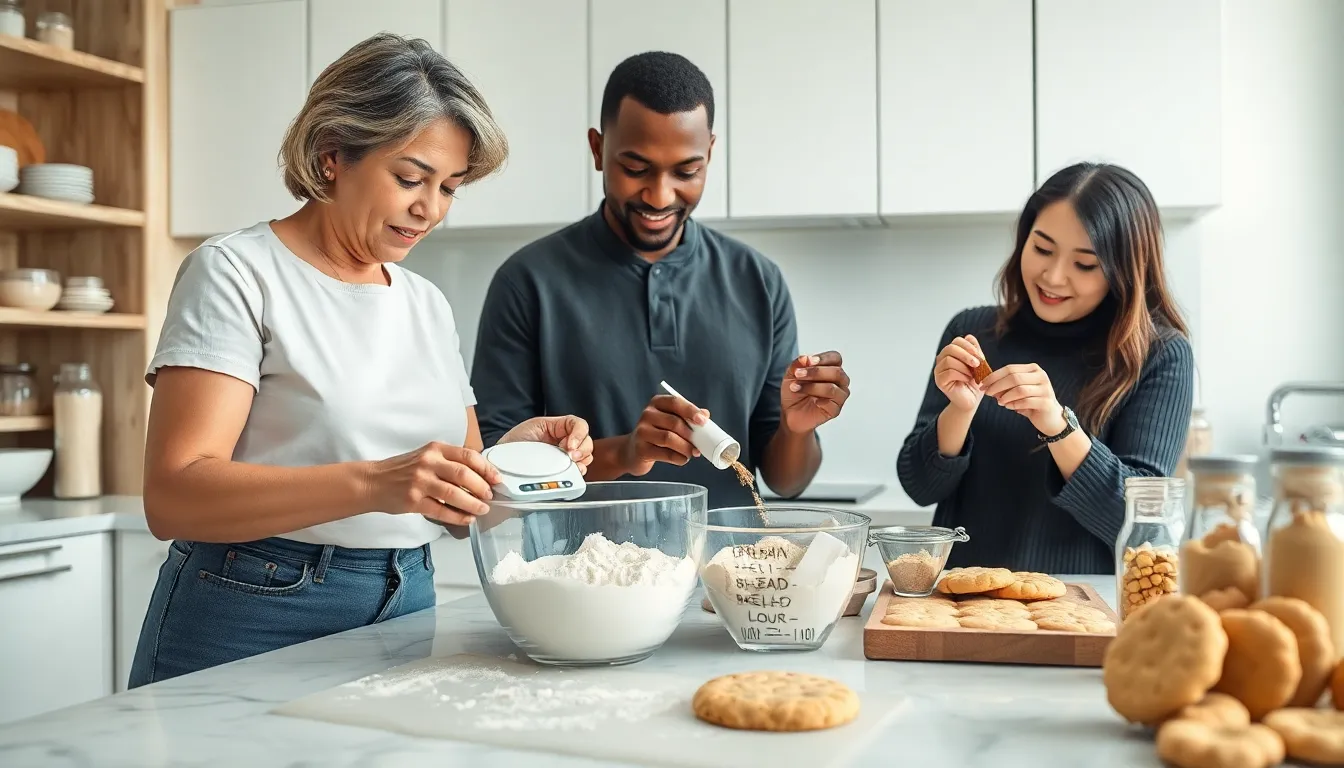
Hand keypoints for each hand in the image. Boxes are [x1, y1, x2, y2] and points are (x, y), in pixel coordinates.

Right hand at [365, 442, 501, 525]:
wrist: (373, 482)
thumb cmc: (402, 470)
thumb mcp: (426, 456)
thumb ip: (449, 462)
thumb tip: (480, 476)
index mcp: (435, 449)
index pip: (468, 456)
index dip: (486, 468)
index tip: (496, 479)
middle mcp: (428, 463)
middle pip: (464, 475)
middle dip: (482, 487)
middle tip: (490, 496)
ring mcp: (420, 482)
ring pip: (454, 494)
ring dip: (473, 504)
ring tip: (482, 509)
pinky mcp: (413, 501)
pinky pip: (441, 511)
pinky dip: (457, 517)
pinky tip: (466, 520)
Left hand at [499, 415, 593, 474]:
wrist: (499, 461)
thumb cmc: (513, 442)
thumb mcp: (532, 428)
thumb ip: (548, 432)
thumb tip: (564, 447)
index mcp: (558, 428)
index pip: (579, 425)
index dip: (579, 434)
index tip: (569, 446)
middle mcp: (564, 442)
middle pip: (586, 442)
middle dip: (582, 450)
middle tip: (571, 457)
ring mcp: (564, 458)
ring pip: (585, 458)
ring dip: (581, 463)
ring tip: (572, 467)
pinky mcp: (561, 473)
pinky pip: (575, 474)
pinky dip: (576, 475)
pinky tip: (570, 476)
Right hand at [621, 394, 709, 475]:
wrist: (633, 451)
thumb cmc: (658, 434)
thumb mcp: (671, 421)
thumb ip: (687, 417)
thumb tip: (705, 415)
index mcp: (657, 403)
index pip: (675, 402)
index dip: (690, 410)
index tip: (703, 421)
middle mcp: (647, 414)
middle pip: (674, 422)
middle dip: (691, 435)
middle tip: (700, 444)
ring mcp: (642, 432)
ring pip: (669, 438)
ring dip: (686, 447)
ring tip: (692, 453)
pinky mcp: (641, 449)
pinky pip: (665, 454)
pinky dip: (678, 458)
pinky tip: (682, 459)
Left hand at [781, 351, 850, 432]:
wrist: (790, 412)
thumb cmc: (794, 390)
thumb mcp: (791, 374)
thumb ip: (797, 364)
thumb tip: (805, 358)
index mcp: (831, 368)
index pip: (835, 358)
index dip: (823, 358)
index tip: (809, 361)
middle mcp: (839, 381)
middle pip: (836, 372)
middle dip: (815, 372)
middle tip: (798, 374)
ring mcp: (839, 396)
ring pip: (832, 388)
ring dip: (811, 387)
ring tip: (795, 387)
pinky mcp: (835, 410)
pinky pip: (832, 404)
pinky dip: (820, 401)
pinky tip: (812, 401)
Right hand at [934, 335, 985, 412]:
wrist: (971, 400)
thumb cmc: (974, 382)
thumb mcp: (977, 364)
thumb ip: (974, 351)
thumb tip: (969, 336)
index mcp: (950, 354)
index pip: (956, 341)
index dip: (968, 346)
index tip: (979, 356)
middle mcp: (942, 360)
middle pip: (950, 348)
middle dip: (966, 355)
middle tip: (977, 364)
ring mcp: (938, 370)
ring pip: (949, 360)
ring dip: (965, 367)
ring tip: (973, 375)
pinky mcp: (939, 381)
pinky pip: (950, 372)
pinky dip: (962, 375)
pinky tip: (967, 380)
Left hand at [980, 363, 1066, 435]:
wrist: (1050, 417)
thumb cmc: (1031, 401)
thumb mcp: (1018, 390)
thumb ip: (1006, 385)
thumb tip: (986, 384)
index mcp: (1033, 369)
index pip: (1010, 368)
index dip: (994, 376)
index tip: (982, 384)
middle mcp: (1041, 376)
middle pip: (1014, 377)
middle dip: (997, 385)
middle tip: (988, 393)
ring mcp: (1045, 389)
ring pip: (1020, 389)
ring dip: (1006, 396)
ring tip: (999, 402)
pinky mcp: (1046, 403)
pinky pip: (1026, 402)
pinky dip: (1014, 404)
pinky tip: (1009, 407)